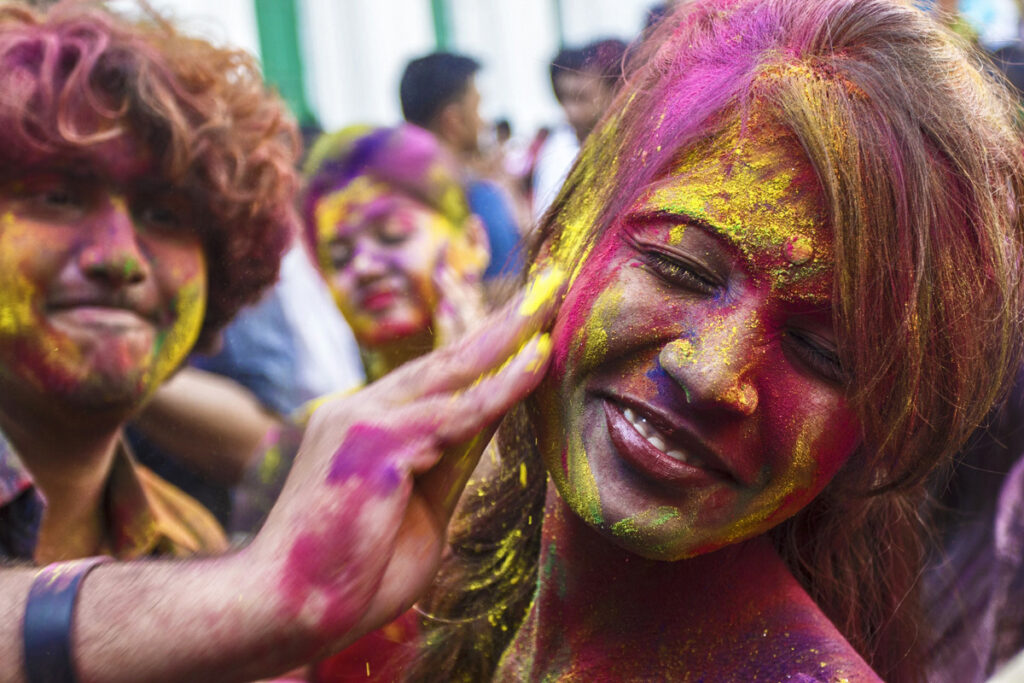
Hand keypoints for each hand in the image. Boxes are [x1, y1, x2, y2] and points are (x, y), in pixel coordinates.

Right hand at [245, 268, 563, 657]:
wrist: (290, 608)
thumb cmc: (354, 570)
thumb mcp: (420, 504)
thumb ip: (452, 457)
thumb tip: (497, 414)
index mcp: (364, 421)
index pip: (436, 375)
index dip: (485, 346)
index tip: (528, 321)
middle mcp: (361, 408)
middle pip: (448, 357)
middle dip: (504, 319)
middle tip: (550, 281)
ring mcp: (365, 420)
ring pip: (454, 371)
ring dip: (510, 332)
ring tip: (552, 297)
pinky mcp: (378, 443)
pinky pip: (458, 412)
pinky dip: (503, 385)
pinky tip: (538, 357)